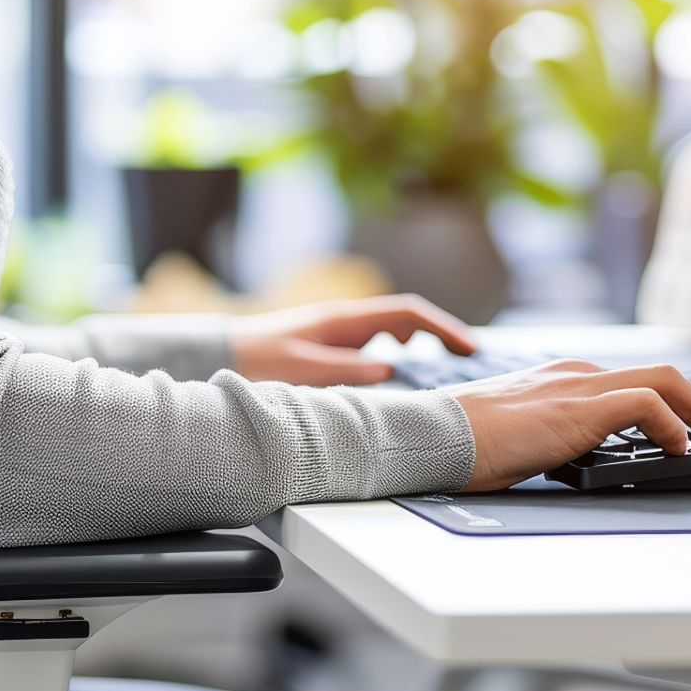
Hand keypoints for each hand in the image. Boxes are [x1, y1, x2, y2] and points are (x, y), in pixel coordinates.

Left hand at [230, 295, 477, 385]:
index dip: (443, 328)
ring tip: (447, 367)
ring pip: (393, 332)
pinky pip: (376, 346)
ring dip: (422, 344)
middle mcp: (346, 322)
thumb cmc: (256, 361)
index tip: (469, 348)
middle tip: (469, 358)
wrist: (221, 354)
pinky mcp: (329, 346)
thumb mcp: (301, 371)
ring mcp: (339, 333)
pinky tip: (403, 377)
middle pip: (407, 319)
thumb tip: (389, 373)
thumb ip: (345, 372)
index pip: (408, 314)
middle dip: (441, 334)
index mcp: (345, 321)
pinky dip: (399, 355)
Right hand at [448, 361, 690, 490]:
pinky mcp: (578, 409)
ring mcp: (577, 388)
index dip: (669, 400)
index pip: (629, 379)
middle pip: (657, 373)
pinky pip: (646, 404)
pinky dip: (672, 422)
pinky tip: (677, 446)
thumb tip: (579, 461)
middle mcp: (574, 374)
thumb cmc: (465, 444)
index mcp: (560, 378)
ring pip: (661, 380)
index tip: (688, 423)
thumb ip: (555, 437)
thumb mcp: (522, 435)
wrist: (435, 437)